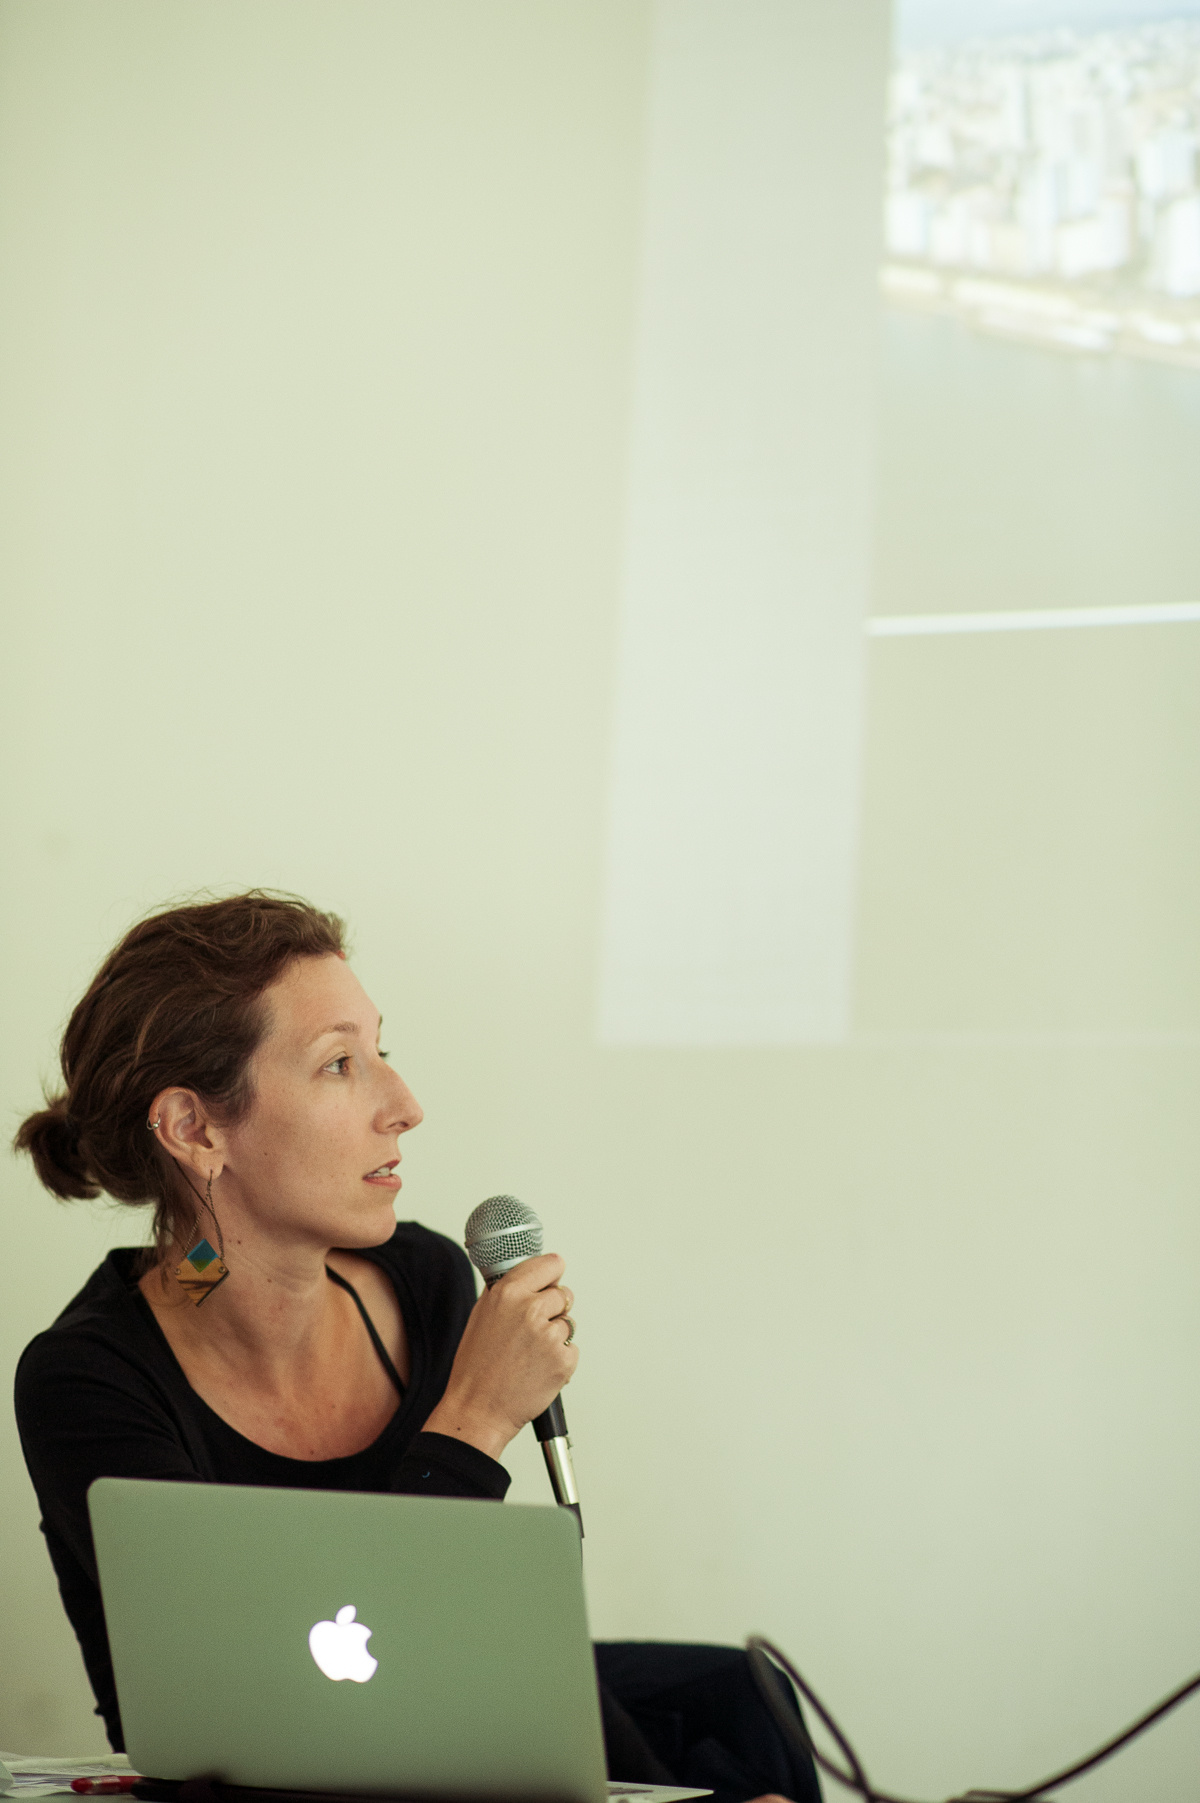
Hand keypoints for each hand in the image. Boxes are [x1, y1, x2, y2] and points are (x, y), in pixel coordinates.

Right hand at [423, 1253, 576, 1460]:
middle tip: (532, 1330)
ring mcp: (549, 1336)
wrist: (478, 1410)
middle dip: (552, 1310)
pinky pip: (572, 1349)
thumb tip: (529, 1275)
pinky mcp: (563, 1360)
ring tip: (530, 1354)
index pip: (551, 1264)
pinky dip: (559, 1359)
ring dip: (555, 1336)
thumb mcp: (482, 1315)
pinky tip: (537, 1368)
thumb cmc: (476, 1367)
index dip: (552, 1274)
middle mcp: (530, 1310)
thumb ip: (507, 1291)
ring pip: (568, 1323)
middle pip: (563, 1294)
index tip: (551, 1279)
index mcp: (509, 1293)